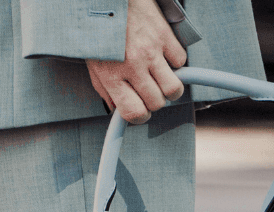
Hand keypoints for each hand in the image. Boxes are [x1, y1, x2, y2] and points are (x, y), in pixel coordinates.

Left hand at [85, 0, 187, 123]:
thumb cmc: (99, 31)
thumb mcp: (93, 64)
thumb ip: (104, 89)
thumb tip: (117, 110)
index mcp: (112, 76)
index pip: (134, 113)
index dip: (139, 117)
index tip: (140, 112)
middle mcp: (132, 66)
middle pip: (157, 103)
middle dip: (154, 101)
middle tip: (148, 90)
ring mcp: (151, 51)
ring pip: (174, 89)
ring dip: (169, 88)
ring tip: (160, 79)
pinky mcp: (164, 36)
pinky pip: (180, 61)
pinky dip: (175, 62)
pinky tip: (163, 56)